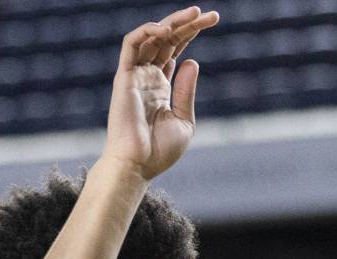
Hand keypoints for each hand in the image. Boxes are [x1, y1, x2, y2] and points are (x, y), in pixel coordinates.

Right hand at [104, 6, 219, 179]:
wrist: (138, 166)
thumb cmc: (159, 152)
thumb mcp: (183, 120)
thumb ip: (187, 91)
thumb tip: (192, 60)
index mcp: (160, 87)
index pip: (176, 50)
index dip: (191, 33)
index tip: (212, 20)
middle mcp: (147, 77)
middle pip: (167, 40)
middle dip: (187, 24)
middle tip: (209, 13)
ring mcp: (135, 76)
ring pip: (151, 37)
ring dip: (172, 22)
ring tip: (194, 13)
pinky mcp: (124, 77)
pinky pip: (131, 45)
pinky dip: (146, 32)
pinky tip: (165, 29)